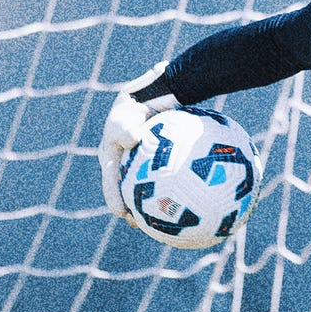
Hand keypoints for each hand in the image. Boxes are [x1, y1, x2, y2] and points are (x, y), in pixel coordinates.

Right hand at [98, 62, 174, 224]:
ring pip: (154, 188)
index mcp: (114, 150)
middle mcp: (129, 159)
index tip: (122, 213)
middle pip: (129, 189)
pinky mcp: (167, 162)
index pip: (111, 179)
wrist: (167, 85)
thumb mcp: (131, 106)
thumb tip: (130, 140)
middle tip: (143, 226)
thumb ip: (127, 122)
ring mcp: (148, 161)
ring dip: (158, 206)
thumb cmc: (146, 95)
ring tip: (171, 222)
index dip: (114, 198)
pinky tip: (200, 202)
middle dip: (134, 209)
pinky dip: (185, 191)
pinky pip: (176, 179)